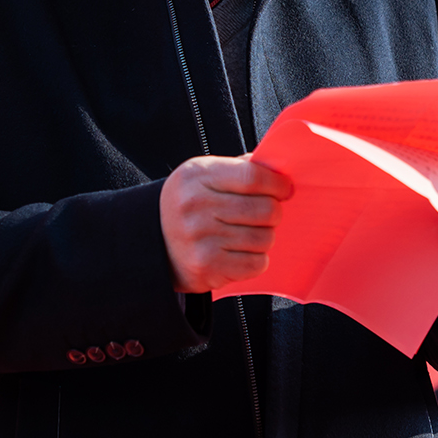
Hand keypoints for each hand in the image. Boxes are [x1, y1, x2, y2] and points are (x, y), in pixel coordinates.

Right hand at [160, 155, 292, 292]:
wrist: (153, 241)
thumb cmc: (188, 205)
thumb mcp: (204, 175)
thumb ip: (239, 169)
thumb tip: (278, 169)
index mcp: (198, 176)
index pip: (252, 177)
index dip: (277, 184)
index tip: (284, 189)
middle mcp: (196, 207)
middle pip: (264, 209)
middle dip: (274, 212)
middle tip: (267, 213)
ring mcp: (201, 239)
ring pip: (264, 238)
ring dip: (264, 237)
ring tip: (248, 233)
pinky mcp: (207, 267)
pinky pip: (255, 264)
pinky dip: (256, 260)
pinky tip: (241, 252)